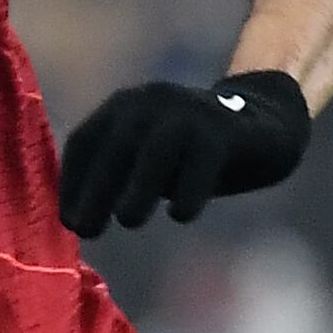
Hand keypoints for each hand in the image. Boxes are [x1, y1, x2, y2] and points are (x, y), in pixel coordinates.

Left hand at [58, 67, 310, 233]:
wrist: (265, 125)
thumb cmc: (192, 155)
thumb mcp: (148, 162)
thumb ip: (116, 180)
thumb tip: (78, 223)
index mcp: (124, 107)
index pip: (86, 142)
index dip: (72, 182)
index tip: (68, 221)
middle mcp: (152, 101)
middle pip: (116, 146)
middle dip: (97, 189)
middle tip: (86, 231)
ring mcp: (190, 111)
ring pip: (157, 150)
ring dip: (138, 188)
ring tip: (128, 222)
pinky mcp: (225, 129)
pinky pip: (203, 160)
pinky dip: (190, 190)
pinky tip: (181, 216)